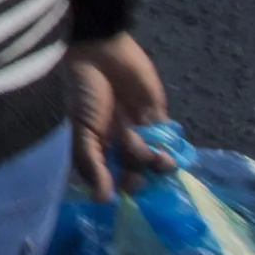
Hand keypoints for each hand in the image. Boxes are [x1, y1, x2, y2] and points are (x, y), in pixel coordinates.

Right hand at [66, 34, 171, 200]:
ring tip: (159, 161)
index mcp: (95, 146)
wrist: (100, 53)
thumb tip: (102, 201)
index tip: (123, 196)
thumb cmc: (83, 92)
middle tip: (140, 181)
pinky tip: (170, 153)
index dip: (117, 187)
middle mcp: (117, 141)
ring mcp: (139, 129)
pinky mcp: (157, 116)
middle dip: (140, 179)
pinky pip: (168, 139)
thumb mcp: (81, 130)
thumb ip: (91, 164)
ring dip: (158, 164)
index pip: (108, 176)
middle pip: (134, 171)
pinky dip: (172, 149)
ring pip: (153, 158)